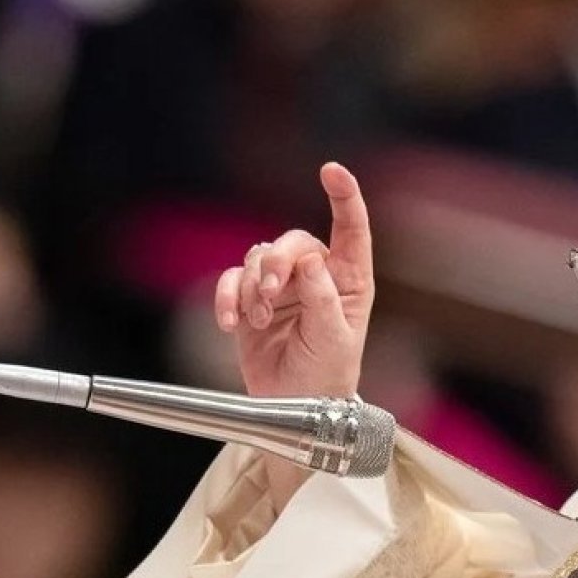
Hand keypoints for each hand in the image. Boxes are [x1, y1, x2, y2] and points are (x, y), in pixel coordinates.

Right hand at [215, 162, 373, 399]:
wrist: (295, 406)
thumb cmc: (326, 375)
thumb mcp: (332, 338)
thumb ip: (322, 298)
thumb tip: (308, 261)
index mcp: (348, 280)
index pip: (351, 228)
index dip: (344, 196)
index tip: (331, 171)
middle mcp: (315, 276)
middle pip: (290, 243)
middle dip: (275, 263)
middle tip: (270, 294)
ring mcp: (281, 287)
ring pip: (257, 258)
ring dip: (252, 287)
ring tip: (257, 320)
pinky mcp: (250, 301)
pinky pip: (231, 281)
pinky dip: (226, 298)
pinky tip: (230, 322)